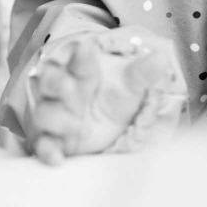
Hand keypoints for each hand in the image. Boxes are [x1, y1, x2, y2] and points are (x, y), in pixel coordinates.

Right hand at [24, 28, 176, 164]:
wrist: (107, 128)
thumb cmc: (113, 99)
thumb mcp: (130, 86)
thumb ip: (141, 73)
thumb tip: (162, 58)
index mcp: (79, 71)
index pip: (76, 60)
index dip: (80, 56)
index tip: (86, 48)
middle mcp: (62, 92)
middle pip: (50, 83)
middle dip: (56, 83)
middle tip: (69, 85)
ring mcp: (55, 116)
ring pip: (45, 114)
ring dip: (57, 119)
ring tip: (76, 126)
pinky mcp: (53, 141)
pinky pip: (44, 145)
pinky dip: (47, 151)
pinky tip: (56, 158)